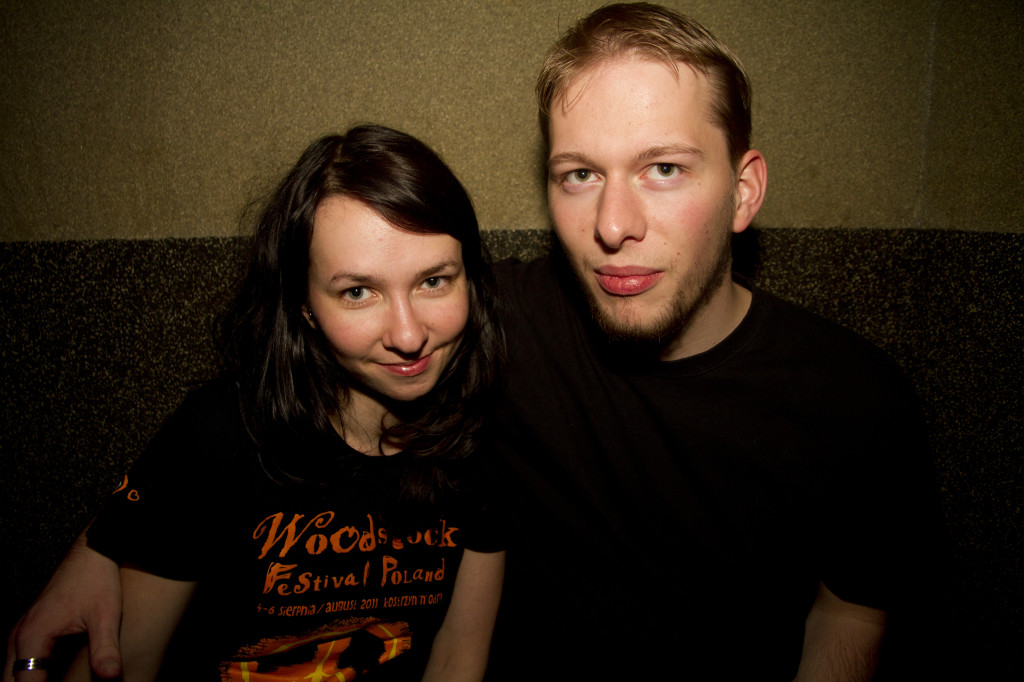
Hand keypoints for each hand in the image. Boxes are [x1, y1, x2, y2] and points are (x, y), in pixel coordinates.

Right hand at [5, 533, 122, 680]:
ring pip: (11, 673)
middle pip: (10, 681)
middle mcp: (19, 636)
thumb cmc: (97, 579)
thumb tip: (111, 677)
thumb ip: (105, 648)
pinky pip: (20, 663)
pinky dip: (29, 675)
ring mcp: (21, 633)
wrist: (92, 552)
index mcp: (32, 636)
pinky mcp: (29, 630)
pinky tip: (49, 679)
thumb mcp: (106, 615)